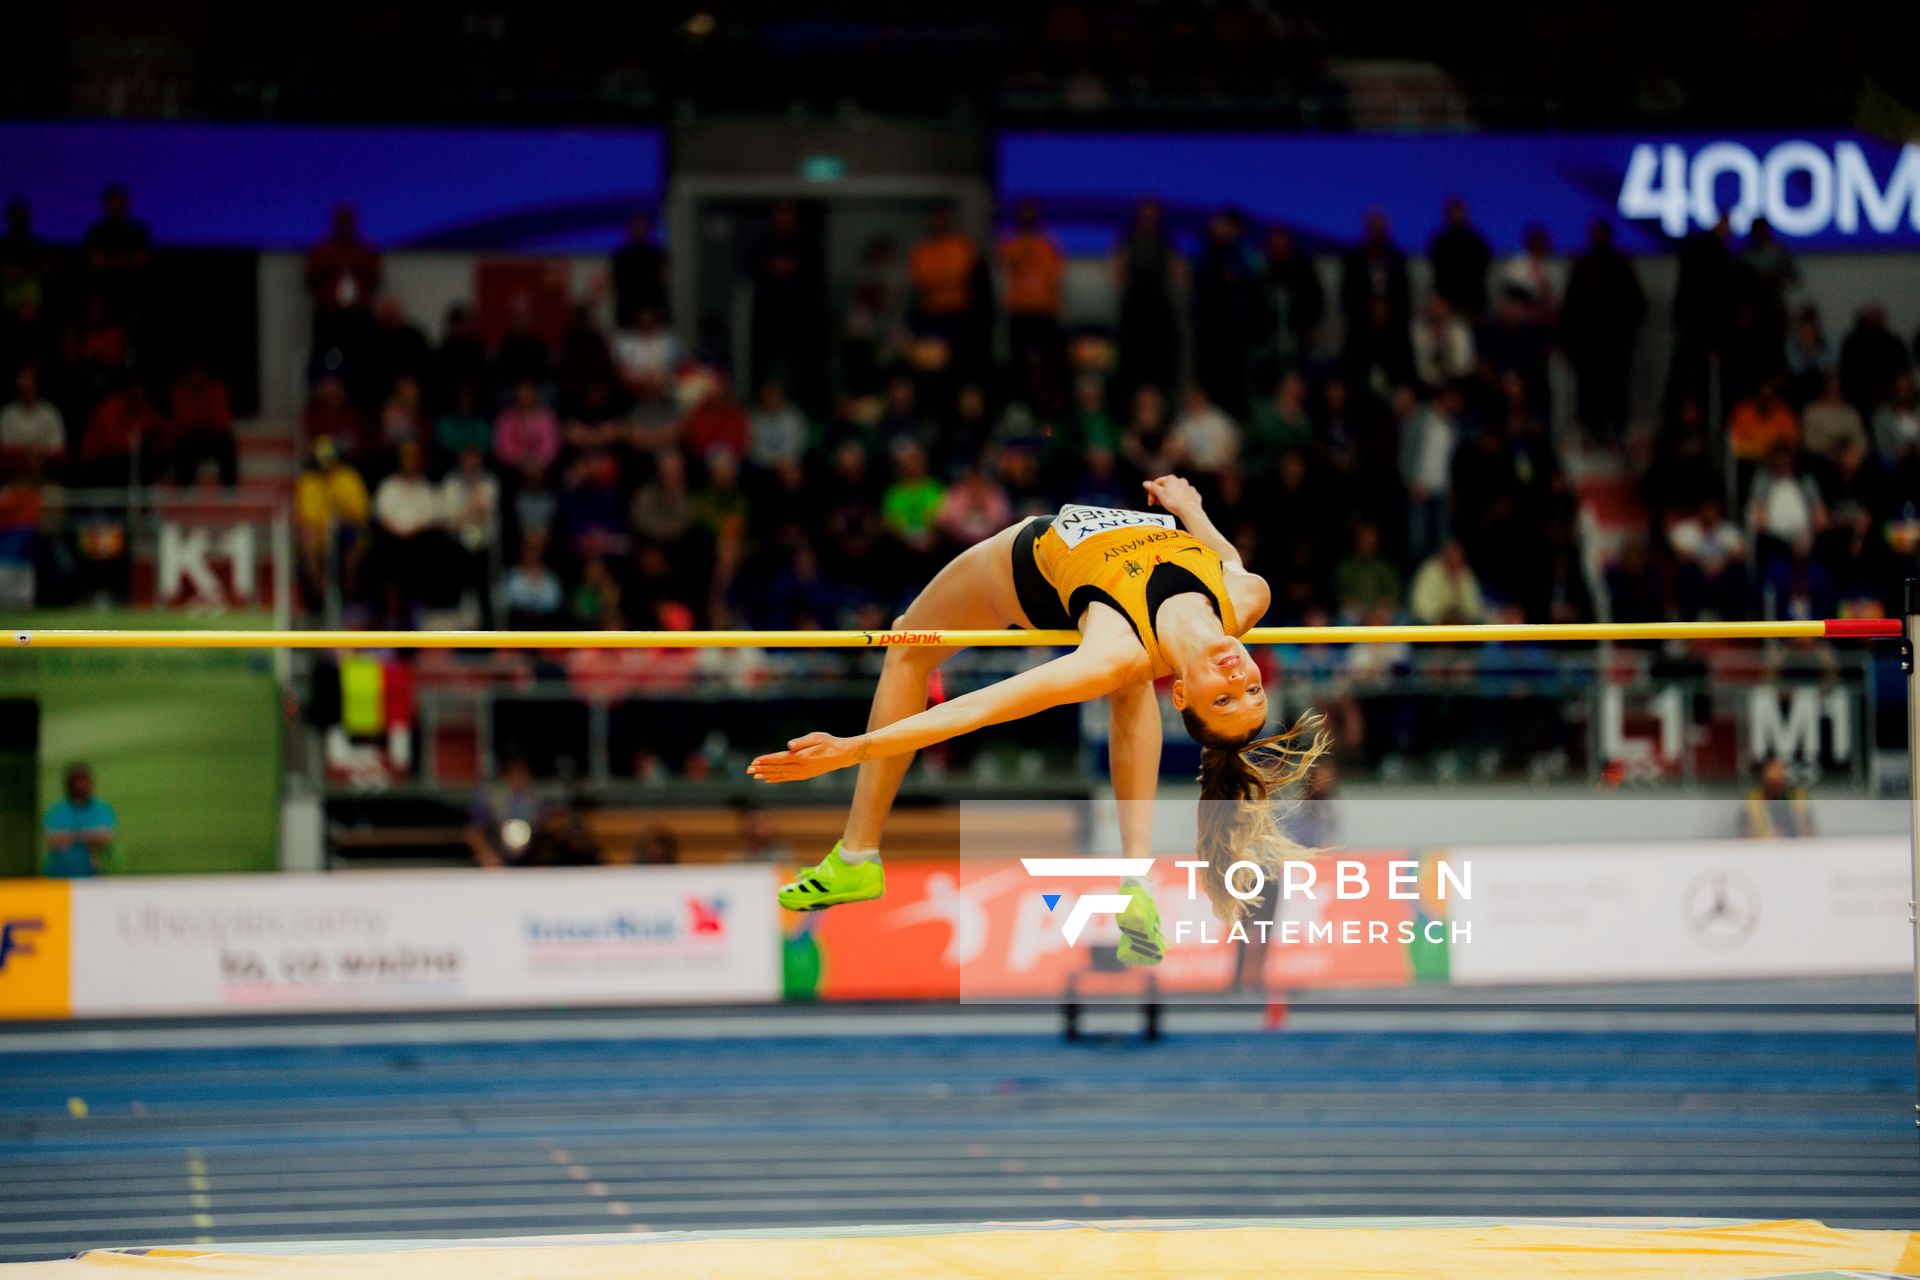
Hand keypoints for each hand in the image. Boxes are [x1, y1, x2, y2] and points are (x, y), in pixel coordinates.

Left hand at [746, 732, 865, 782]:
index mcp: (801, 757)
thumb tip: (788, 745)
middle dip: (762, 768)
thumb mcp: (816, 737)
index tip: (754, 761)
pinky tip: (769, 779)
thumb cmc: (829, 743)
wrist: (842, 755)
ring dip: (767, 774)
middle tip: (748, 770)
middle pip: (777, 768)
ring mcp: (802, 773)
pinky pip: (787, 778)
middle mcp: (800, 768)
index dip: (766, 760)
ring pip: (780, 775)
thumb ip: (801, 741)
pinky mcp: (805, 775)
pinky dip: (777, 778)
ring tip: (755, 776)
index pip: (779, 759)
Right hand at [1142, 474, 1201, 519]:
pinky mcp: (1193, 494)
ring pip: (1176, 491)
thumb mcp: (1160, 494)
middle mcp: (1180, 480)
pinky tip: (1178, 505)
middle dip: (1160, 495)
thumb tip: (1145, 483)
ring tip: (1167, 505)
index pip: (1157, 483)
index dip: (1151, 492)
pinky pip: (1184, 496)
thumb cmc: (1174, 502)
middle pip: (1166, 486)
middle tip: (1157, 504)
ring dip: (1170, 497)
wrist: (1190, 511)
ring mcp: (1188, 487)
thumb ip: (1152, 487)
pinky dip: (1180, 500)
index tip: (1151, 501)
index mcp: (1170, 479)